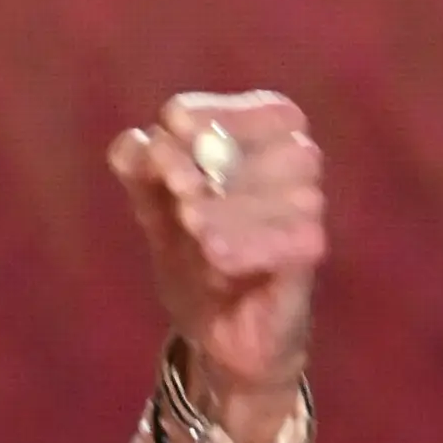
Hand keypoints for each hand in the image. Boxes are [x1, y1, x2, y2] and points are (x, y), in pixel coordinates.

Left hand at [107, 92, 323, 442]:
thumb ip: (141, 173)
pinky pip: (295, 241)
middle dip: (217, 156)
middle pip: (280, 143)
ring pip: (289, 191)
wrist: (215, 334)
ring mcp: (309, 215)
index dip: (219, 111)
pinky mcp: (308, 260)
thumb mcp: (155, 211)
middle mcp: (299, 173)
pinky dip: (251, 245)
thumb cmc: (193, 256)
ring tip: (189, 224)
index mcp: (268, 146)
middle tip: (173, 182)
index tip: (171, 124)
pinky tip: (216, 256)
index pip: (267, 109)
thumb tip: (133, 141)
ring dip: (230, 204)